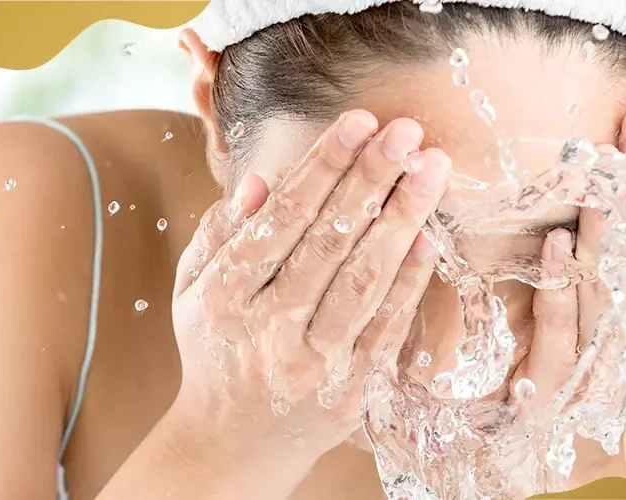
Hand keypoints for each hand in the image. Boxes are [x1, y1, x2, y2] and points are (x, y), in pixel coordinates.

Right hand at [169, 111, 450, 480]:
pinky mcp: (350, 390)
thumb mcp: (194, 292)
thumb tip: (256, 183)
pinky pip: (386, 328)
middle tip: (406, 130)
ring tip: (431, 168)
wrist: (231, 445)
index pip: (281, 220)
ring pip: (363, 282)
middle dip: (371, 180)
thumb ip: (222, 236)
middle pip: (328, 243)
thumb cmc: (215, 352)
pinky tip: (430, 236)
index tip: (358, 123)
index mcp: (224, 296)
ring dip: (402, 219)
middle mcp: (268, 330)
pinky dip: (410, 282)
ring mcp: (313, 364)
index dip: (322, 167)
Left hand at [507, 107, 625, 487]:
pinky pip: (564, 336)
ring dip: (613, 224)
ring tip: (608, 164)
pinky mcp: (555, 391)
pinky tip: (558, 242)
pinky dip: (564, 288)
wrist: (546, 463)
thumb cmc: (587, 384)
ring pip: (616, 288)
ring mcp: (602, 366)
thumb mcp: (612, 324)